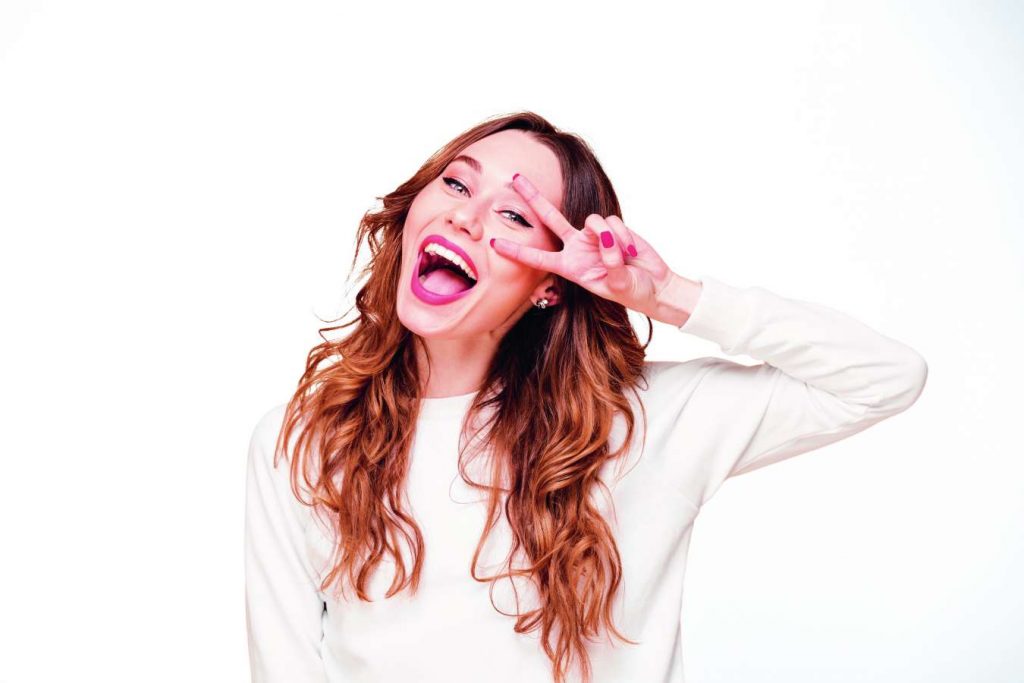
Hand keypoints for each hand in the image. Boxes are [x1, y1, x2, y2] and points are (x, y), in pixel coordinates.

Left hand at [490, 172, 676, 320]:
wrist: (655, 285)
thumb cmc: (634, 292)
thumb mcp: (619, 285)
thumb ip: (611, 263)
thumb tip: (604, 238)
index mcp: (570, 268)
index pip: (538, 259)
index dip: (516, 252)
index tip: (493, 244)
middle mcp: (576, 249)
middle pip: (550, 218)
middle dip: (533, 197)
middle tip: (516, 178)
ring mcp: (593, 236)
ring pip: (593, 221)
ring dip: (611, 239)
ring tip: (624, 256)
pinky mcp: (612, 227)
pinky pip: (612, 222)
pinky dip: (623, 236)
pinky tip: (631, 250)